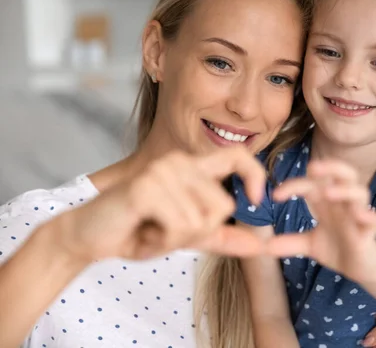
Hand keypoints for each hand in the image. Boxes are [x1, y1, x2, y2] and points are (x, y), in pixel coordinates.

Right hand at [56, 147, 266, 262]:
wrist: (87, 236)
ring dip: (175, 240)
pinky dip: (162, 242)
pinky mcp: (147, 187)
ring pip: (201, 220)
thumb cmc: (137, 230)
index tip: (257, 200)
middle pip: (223, 207)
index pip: (237, 155)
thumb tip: (261, 246)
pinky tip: (141, 233)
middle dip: (197, 232)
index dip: (255, 174)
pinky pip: (180, 227)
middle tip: (165, 230)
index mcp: (192, 167)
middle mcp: (179, 162)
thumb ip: (223, 237)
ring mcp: (162, 171)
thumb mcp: (186, 234)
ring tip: (150, 230)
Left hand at [266, 159, 375, 282]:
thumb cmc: (338, 248)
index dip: (294, 185)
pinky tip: (359, 215)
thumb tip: (263, 246)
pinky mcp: (369, 233)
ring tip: (328, 193)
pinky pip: (374, 220)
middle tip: (312, 168)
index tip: (275, 195)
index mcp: (328, 203)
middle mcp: (344, 204)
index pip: (312, 184)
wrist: (362, 269)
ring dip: (345, 190)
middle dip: (330, 167)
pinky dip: (368, 216)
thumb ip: (290, 242)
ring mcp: (358, 217)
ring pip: (360, 193)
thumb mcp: (310, 245)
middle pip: (343, 174)